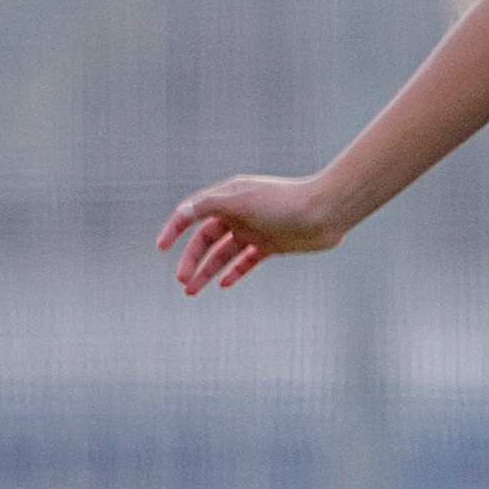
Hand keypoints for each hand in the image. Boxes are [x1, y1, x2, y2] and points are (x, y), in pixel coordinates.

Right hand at [160, 173, 341, 293]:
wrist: (327, 211)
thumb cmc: (284, 202)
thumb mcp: (242, 201)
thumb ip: (210, 205)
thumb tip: (181, 212)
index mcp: (229, 197)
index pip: (192, 213)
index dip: (174, 229)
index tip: (160, 248)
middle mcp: (239, 213)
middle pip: (206, 240)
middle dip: (192, 260)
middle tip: (182, 282)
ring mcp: (256, 230)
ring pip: (224, 254)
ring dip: (207, 271)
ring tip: (191, 292)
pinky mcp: (272, 245)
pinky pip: (247, 261)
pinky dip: (235, 272)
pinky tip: (223, 285)